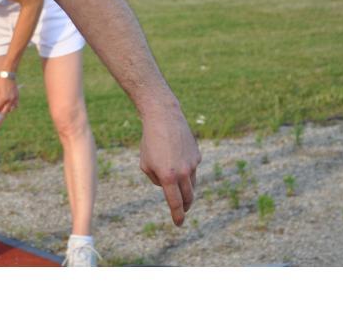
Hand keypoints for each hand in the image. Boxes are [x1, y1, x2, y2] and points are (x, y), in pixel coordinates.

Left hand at [0, 76, 18, 114]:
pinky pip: (16, 105)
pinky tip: (8, 104)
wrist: (8, 73)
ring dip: (6, 110)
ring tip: (2, 108)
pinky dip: (12, 106)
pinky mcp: (17, 96)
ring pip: (11, 109)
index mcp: (3, 98)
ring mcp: (14, 98)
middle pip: (4, 111)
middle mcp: (10, 100)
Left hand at [139, 105, 201, 225]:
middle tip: (182, 211)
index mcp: (168, 177)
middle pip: (188, 198)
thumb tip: (168, 187)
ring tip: (178, 185)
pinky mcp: (197, 156)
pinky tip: (177, 159)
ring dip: (186, 188)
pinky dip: (186, 169)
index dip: (177, 216)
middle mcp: (183, 173)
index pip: (175, 203)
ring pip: (192, 184)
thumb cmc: (150, 142)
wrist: (163, 118)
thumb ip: (156, 180)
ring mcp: (192, 164)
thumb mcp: (145, 163)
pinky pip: (192, 168)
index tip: (179, 224)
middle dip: (185, 206)